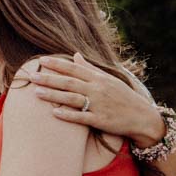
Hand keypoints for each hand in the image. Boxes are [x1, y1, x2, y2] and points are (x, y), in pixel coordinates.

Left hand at [30, 53, 160, 145]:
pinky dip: (68, 115)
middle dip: (49, 78)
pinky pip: (81, 117)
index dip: (57, 64)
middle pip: (69, 83)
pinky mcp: (101, 120)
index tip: (41, 60)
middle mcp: (98, 90)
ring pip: (72, 98)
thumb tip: (76, 55)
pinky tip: (54, 113)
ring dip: (54, 95)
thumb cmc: (124, 97)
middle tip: (31, 76)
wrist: (144, 118)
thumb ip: (91, 68)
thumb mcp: (109, 80)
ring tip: (36, 92)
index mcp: (99, 79)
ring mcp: (99, 105)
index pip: (74, 69)